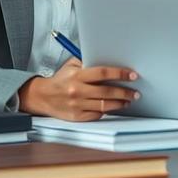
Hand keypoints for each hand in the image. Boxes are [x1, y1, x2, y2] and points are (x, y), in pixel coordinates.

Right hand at [17, 58, 140, 120]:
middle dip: (125, 92)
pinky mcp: (77, 117)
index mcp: (77, 76)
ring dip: (120, 103)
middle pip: (107, 91)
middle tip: (135, 92)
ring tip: (128, 100)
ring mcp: (77, 105)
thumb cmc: (61, 79)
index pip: (103, 73)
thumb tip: (110, 60)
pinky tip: (114, 107)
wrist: (42, 96)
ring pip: (104, 105)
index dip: (120, 73)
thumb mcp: (72, 65)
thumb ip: (89, 63)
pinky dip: (107, 111)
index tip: (132, 75)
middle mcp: (77, 91)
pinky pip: (97, 115)